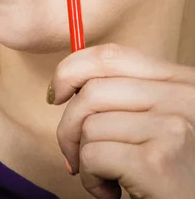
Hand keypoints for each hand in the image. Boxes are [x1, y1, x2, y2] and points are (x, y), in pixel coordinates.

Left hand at [50, 43, 194, 198]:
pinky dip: (91, 178)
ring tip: (106, 178)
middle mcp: (182, 97)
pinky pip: (94, 156)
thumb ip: (130, 96)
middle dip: (69, 126)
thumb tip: (68, 85)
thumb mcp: (163, 121)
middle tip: (75, 155)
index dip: (72, 69)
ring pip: (89, 126)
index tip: (57, 94)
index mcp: (180, 81)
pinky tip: (111, 191)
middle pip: (92, 91)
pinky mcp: (158, 163)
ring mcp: (172, 127)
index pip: (111, 55)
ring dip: (84, 159)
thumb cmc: (177, 174)